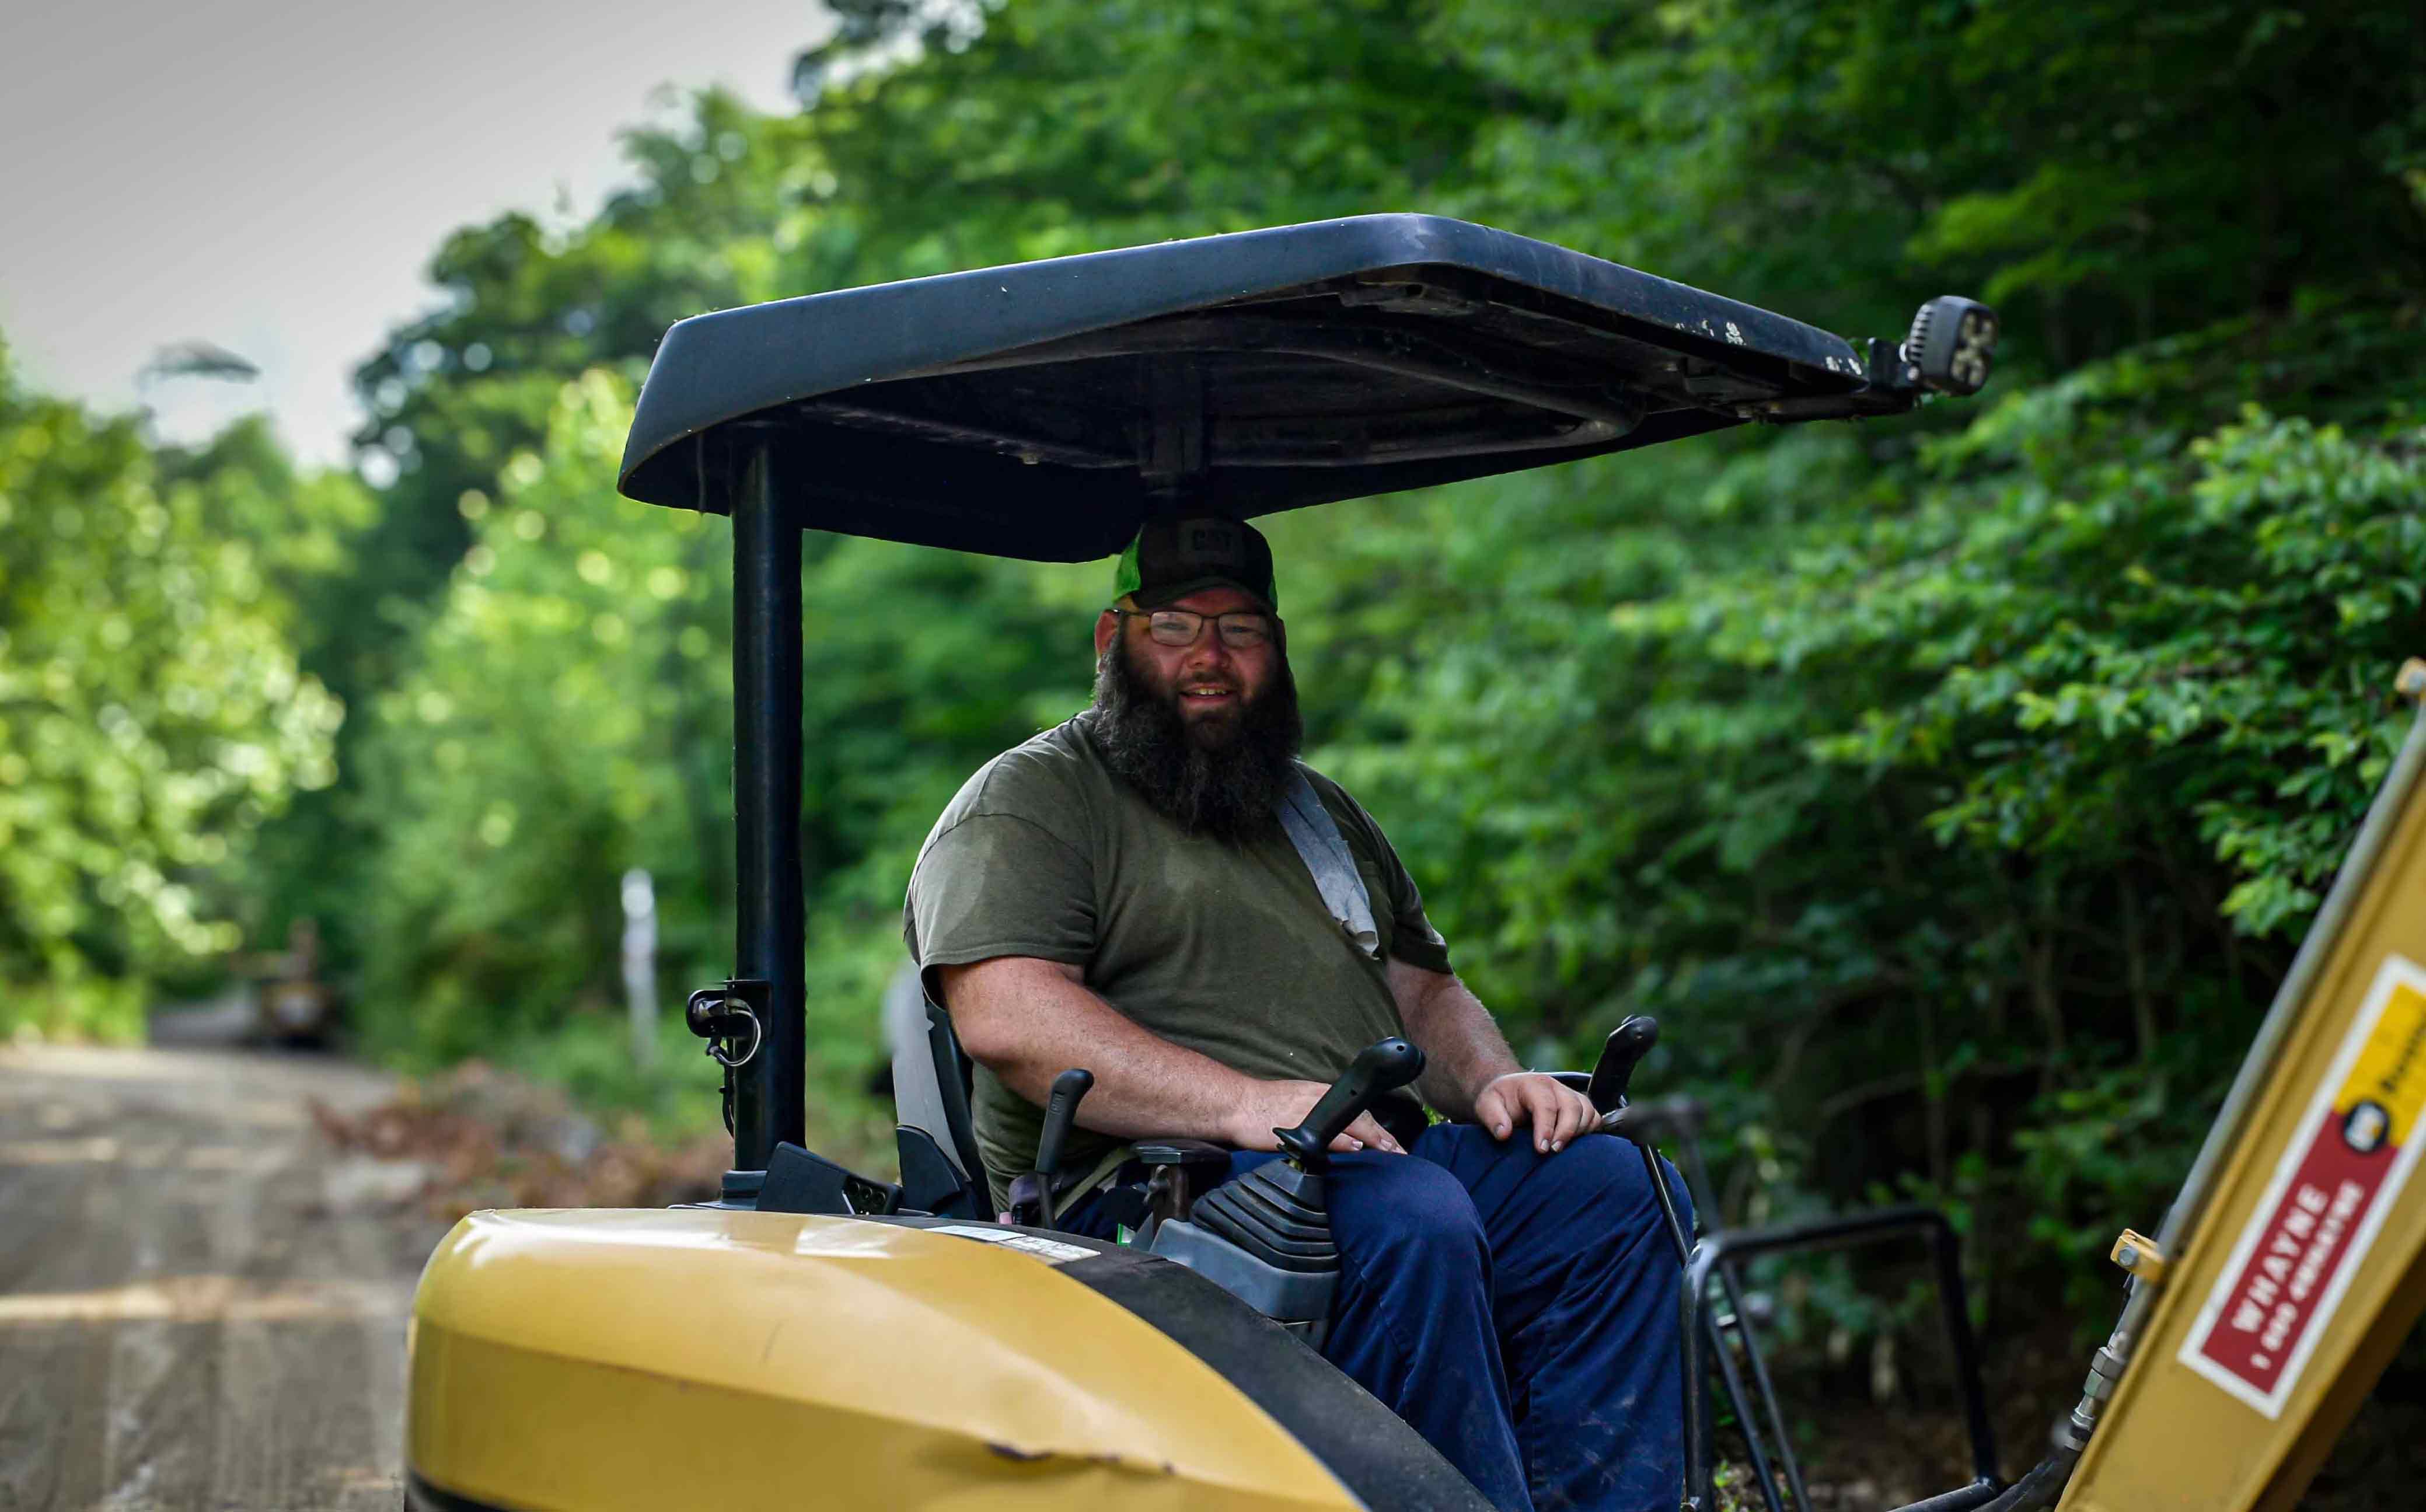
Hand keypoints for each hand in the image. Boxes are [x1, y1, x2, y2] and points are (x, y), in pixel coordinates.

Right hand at [1225, 1080, 1407, 1154]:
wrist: (1235, 1104)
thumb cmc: (1262, 1105)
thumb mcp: (1296, 1102)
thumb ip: (1317, 1115)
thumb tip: (1338, 1136)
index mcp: (1319, 1094)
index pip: (1357, 1111)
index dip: (1377, 1128)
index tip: (1393, 1144)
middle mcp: (1318, 1099)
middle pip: (1359, 1116)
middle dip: (1382, 1136)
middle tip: (1400, 1152)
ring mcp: (1307, 1112)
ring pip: (1347, 1123)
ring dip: (1371, 1138)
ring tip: (1389, 1152)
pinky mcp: (1295, 1125)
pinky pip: (1324, 1133)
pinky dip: (1342, 1141)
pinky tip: (1355, 1149)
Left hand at [1475, 1072, 1598, 1153]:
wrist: (1510, 1092)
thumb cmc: (1500, 1100)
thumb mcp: (1487, 1104)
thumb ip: (1492, 1117)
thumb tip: (1504, 1133)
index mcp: (1534, 1084)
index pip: (1546, 1105)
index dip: (1546, 1128)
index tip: (1541, 1150)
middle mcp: (1556, 1087)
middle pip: (1572, 1107)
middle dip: (1566, 1132)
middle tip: (1553, 1152)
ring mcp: (1570, 1095)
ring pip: (1587, 1112)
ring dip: (1579, 1132)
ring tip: (1562, 1149)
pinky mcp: (1579, 1106)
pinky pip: (1594, 1117)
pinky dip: (1589, 1131)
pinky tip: (1574, 1143)